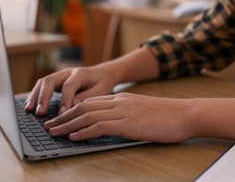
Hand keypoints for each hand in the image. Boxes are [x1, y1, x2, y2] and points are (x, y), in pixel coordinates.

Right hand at [25, 66, 116, 114]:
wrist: (102, 74)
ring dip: (35, 96)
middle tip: (39, 112)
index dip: (64, 100)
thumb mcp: (102, 90)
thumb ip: (87, 97)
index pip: (69, 86)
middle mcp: (68, 72)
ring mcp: (60, 75)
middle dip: (43, 96)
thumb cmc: (102, 83)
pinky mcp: (56, 81)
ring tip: (29, 110)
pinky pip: (42, 86)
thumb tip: (72, 106)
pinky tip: (30, 107)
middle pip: (51, 80)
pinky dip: (35, 95)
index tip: (62, 114)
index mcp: (80, 73)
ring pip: (43, 82)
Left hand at [44, 92, 192, 142]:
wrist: (184, 114)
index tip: (61, 118)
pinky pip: (99, 126)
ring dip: (67, 125)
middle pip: (83, 107)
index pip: (90, 102)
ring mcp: (123, 111)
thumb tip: (112, 126)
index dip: (72, 110)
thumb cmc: (167, 116)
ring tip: (54, 132)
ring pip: (87, 115)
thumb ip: (125, 115)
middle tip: (49, 125)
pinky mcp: (127, 123)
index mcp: (122, 98)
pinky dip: (83, 131)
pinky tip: (73, 137)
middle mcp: (119, 102)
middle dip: (64, 117)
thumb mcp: (142, 112)